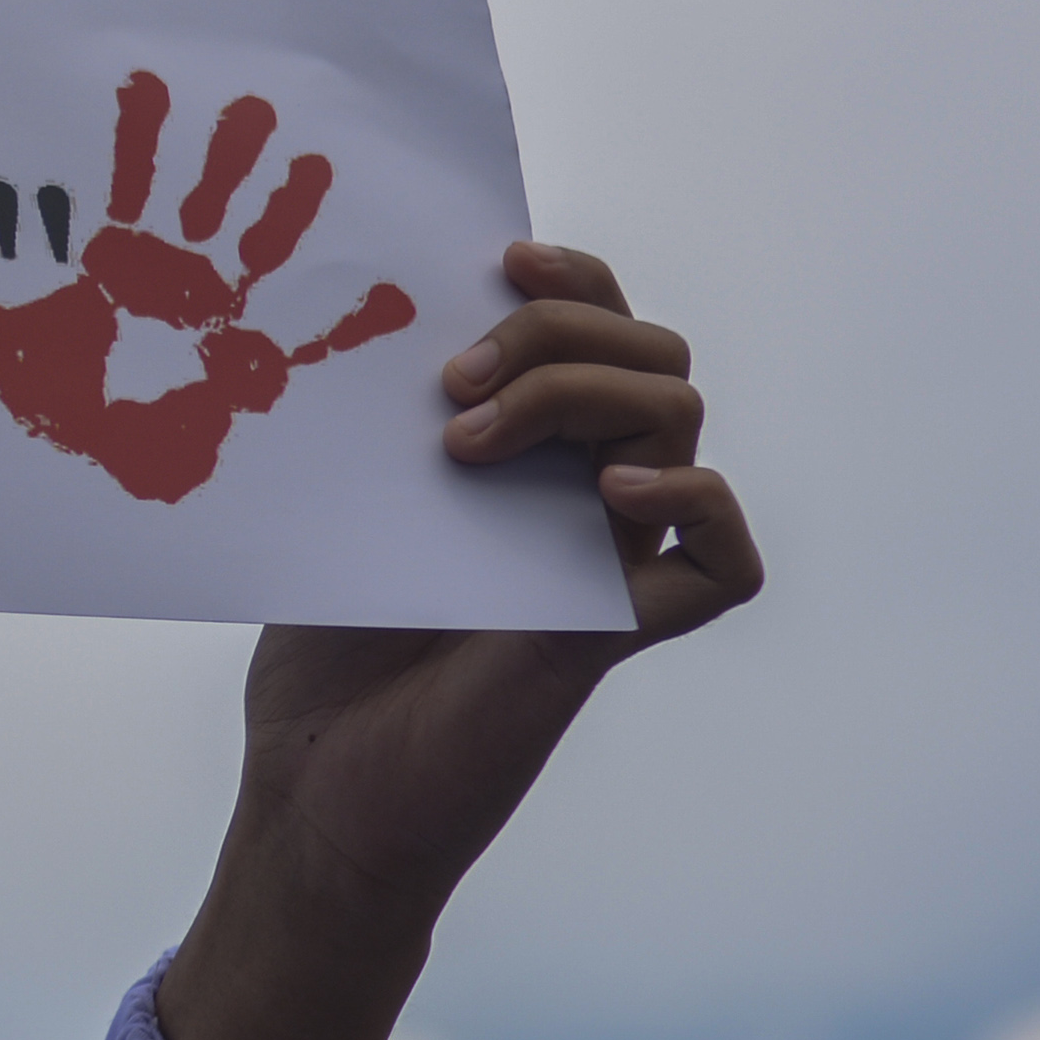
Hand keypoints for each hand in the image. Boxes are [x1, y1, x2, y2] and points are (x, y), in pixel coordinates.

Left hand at [154, 241, 761, 1039]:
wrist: (314, 781)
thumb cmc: (318, 650)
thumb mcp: (346, 500)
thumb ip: (385, 414)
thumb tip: (370, 300)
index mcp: (522, 445)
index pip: (597, 320)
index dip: (572, 274)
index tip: (498, 258)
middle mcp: (580, 489)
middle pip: (650, 350)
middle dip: (559, 332)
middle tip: (450, 382)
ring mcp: (610, 555)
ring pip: (678, 416)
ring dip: (581, 394)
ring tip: (467, 446)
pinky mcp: (625, 631)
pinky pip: (725, 557)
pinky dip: (689, 501)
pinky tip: (610, 495)